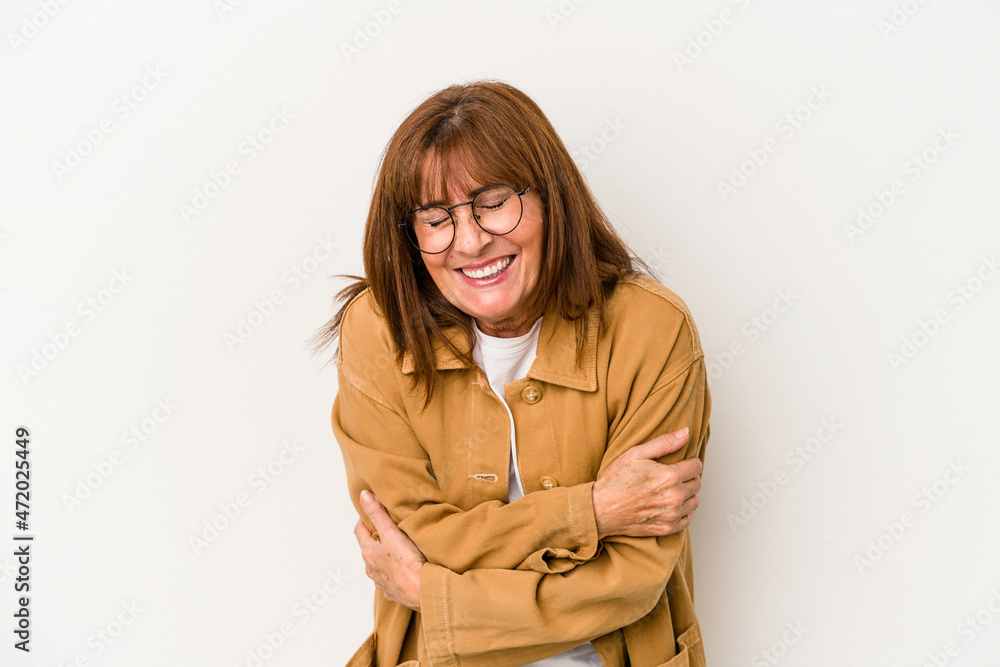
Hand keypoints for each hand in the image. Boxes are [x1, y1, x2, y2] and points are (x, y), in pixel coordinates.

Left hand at [354, 490, 425, 611]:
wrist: (422, 592)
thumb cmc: (407, 564)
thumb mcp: (391, 533)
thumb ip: (377, 514)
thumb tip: (363, 496)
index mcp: (369, 552)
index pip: (359, 530)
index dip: (364, 519)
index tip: (371, 511)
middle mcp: (371, 569)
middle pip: (369, 548)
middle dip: (376, 537)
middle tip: (388, 527)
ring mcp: (381, 582)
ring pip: (379, 565)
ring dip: (384, 556)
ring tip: (398, 549)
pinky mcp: (394, 593)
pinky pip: (390, 580)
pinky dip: (394, 573)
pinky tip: (403, 570)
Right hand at [592, 427, 701, 539]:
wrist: (601, 509)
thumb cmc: (616, 481)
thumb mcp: (636, 453)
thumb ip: (664, 443)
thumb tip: (686, 433)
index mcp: (669, 477)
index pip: (696, 466)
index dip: (689, 462)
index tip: (681, 462)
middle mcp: (674, 497)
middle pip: (697, 483)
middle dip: (688, 476)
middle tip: (673, 474)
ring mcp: (672, 515)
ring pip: (694, 501)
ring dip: (688, 493)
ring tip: (673, 489)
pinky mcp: (667, 528)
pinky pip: (688, 518)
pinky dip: (684, 511)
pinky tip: (671, 504)